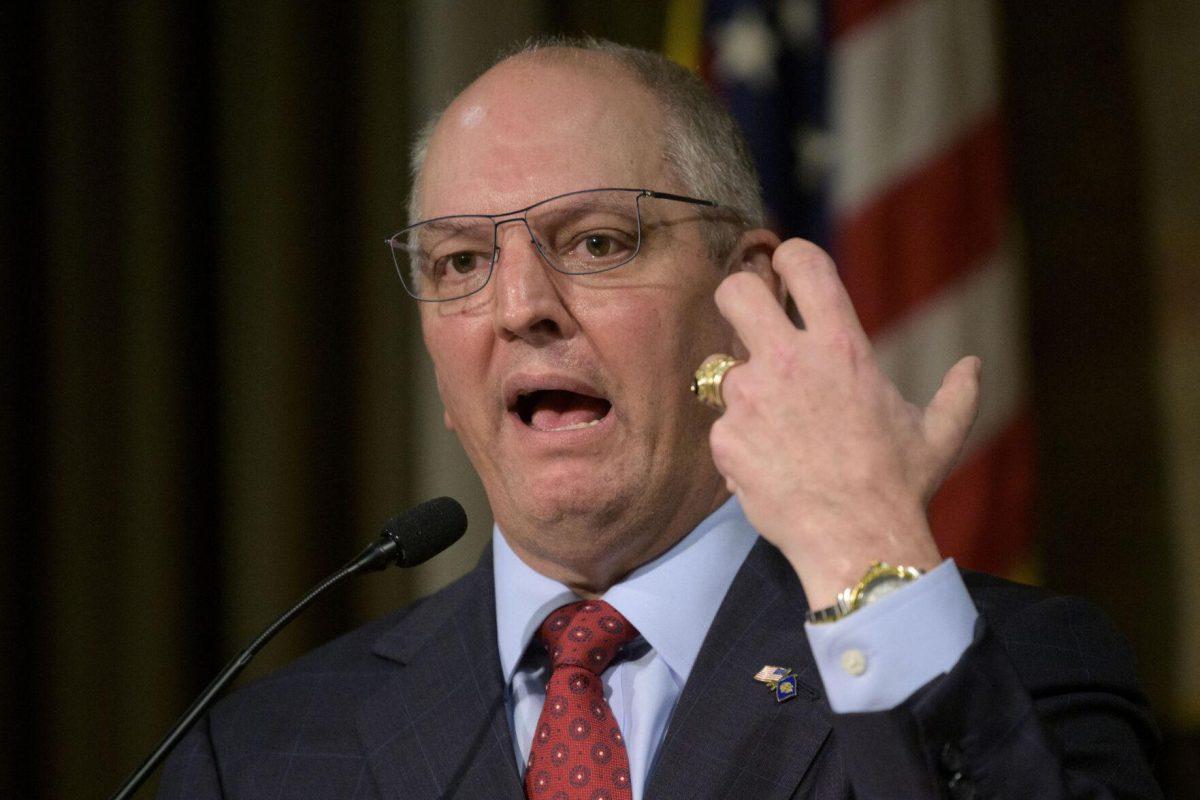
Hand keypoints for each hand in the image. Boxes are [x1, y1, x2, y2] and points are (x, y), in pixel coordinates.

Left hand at [708, 239, 981, 606]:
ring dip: (742, 388)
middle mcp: (789, 361)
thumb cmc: (899, 486)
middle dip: (738, 298)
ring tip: (773, 426)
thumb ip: (957, 393)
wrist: (856, 542)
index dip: (788, 257)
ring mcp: (750, 397)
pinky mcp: (725, 436)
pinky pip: (722, 424)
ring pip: (722, 366)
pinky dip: (738, 441)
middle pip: (734, 290)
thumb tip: (973, 366)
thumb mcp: (938, 434)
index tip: (784, 269)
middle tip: (749, 322)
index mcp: (841, 346)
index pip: (802, 262)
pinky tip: (768, 466)